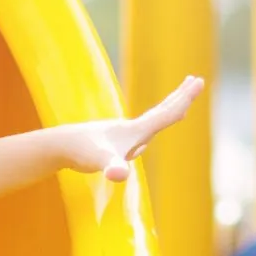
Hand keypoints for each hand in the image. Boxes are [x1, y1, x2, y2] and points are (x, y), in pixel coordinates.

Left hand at [62, 75, 204, 181]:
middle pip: (161, 111)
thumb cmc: (80, 153)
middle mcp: (130, 129)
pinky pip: (137, 134)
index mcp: (134, 130)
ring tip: (180, 101)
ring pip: (151, 121)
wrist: (56, 146)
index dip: (184, 100)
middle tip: (195, 81)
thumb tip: (120, 175)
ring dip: (167, 110)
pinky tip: (142, 141)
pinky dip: (148, 129)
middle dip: (180, 97)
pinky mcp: (110, 142)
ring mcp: (120, 135)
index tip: (200, 81)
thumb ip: (113, 168)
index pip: (166, 114)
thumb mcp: (101, 162)